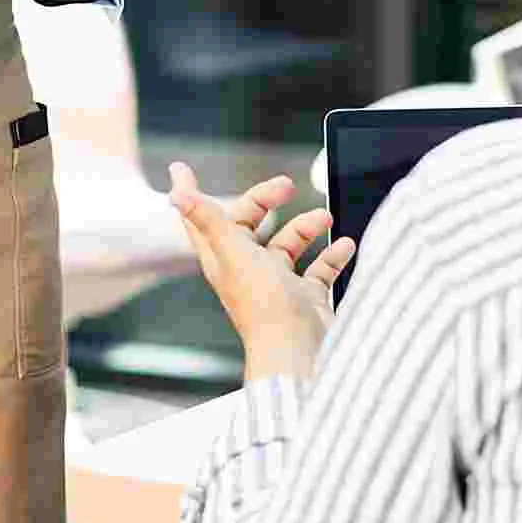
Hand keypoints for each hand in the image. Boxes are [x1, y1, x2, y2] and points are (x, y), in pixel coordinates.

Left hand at [168, 162, 355, 381]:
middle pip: (249, 224)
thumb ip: (208, 220)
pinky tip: (344, 244)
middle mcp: (248, 269)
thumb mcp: (233, 253)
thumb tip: (176, 196)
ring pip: (288, 244)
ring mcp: (278, 284)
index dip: (190, 195)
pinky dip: (332, 254)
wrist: (299, 352)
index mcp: (224, 258)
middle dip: (265, 200)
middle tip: (286, 184)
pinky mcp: (305, 298)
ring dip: (306, 226)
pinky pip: (319, 269)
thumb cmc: (263, 307)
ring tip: (324, 218)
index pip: (200, 220)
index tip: (180, 170)